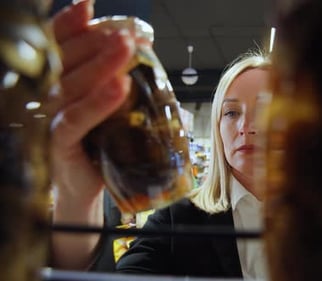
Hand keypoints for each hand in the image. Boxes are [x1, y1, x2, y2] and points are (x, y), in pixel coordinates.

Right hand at [50, 0, 133, 204]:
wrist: (86, 182)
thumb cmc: (97, 138)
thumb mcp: (105, 103)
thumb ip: (112, 75)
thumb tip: (139, 44)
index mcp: (54, 81)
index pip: (57, 45)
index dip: (70, 24)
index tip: (88, 7)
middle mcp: (45, 95)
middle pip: (65, 60)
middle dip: (97, 41)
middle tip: (127, 33)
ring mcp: (47, 118)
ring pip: (71, 86)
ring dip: (101, 64)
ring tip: (127, 48)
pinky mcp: (58, 143)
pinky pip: (75, 120)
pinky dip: (98, 103)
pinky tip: (121, 87)